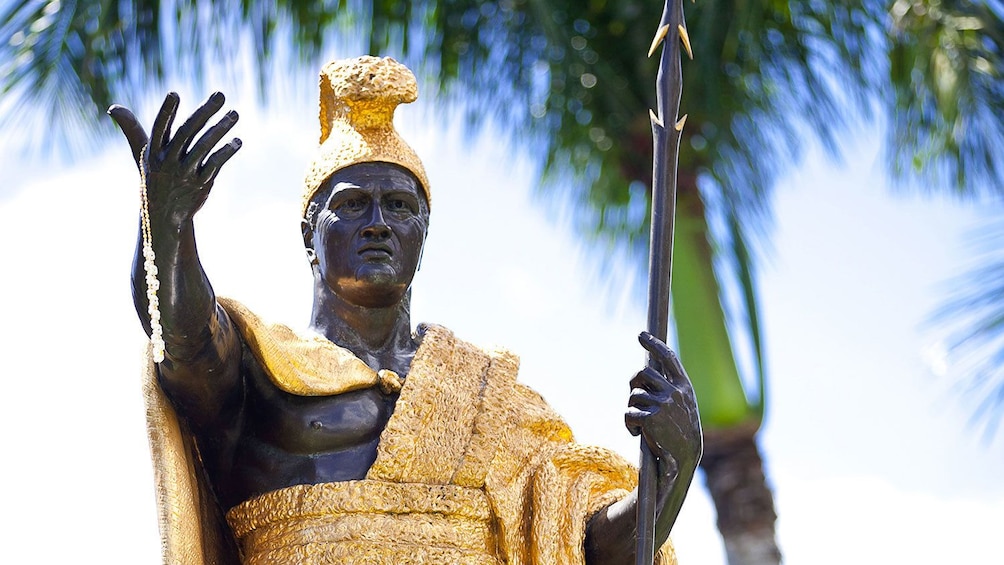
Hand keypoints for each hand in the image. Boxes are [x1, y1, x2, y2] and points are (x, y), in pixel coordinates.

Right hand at [108, 92, 241, 225]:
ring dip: (221, 129)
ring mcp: (185, 173)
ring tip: (235, 114)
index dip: (166, 112)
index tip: (174, 93)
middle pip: (187, 132)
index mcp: (153, 152)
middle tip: (220, 94)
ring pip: (204, 147)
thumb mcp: (142, 154)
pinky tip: (237, 141)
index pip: (159, 128)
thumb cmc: (154, 176)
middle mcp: (168, 161)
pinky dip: (227, 152)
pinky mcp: (201, 183)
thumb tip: (112, 107)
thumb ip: (133, 129)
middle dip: (204, 112)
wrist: (163, 214)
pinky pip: (215, 164)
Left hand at [625, 332, 702, 475]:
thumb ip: (668, 387)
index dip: (654, 344)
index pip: (668, 357)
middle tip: (634, 392)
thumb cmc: (680, 430)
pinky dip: (629, 424)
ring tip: (642, 423)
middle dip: (633, 382)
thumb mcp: (681, 405)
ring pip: (634, 395)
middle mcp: (674, 392)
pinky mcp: (650, 419)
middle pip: (642, 373)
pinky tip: (637, 434)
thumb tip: (643, 373)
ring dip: (633, 408)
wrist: (684, 458)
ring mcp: (663, 405)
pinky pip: (629, 413)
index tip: (641, 335)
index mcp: (684, 386)